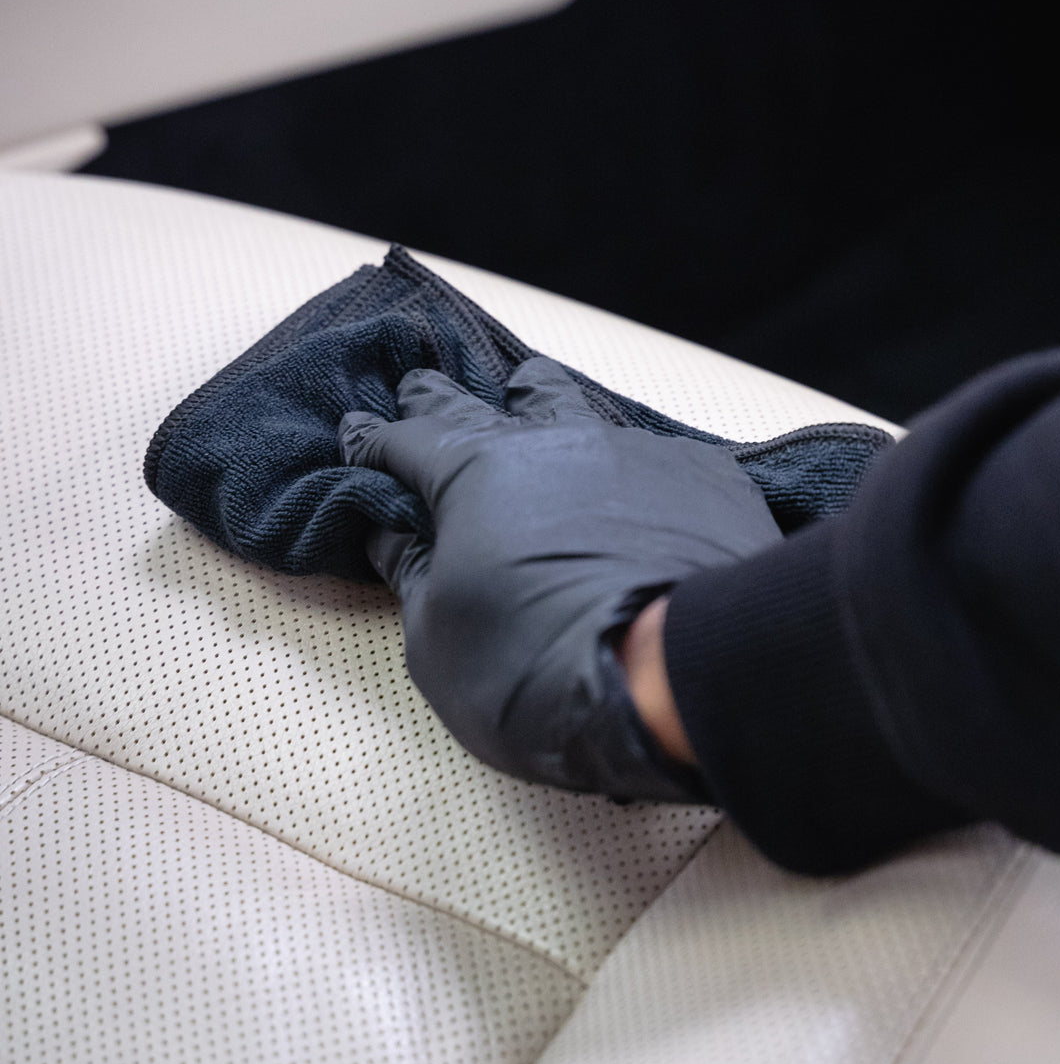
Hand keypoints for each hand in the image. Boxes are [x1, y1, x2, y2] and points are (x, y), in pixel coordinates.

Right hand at [339, 356, 781, 801]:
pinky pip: (642, 451)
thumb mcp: (437, 638)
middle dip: (440, 399)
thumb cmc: (535, 666)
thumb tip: (391, 533)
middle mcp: (551, 442)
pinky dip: (615, 462)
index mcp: (475, 471)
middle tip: (420, 386)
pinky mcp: (697, 474)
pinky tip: (623, 483)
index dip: (375, 441)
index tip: (357, 434)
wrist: (671, 677)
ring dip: (537, 400)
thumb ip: (413, 573)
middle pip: (480, 404)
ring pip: (568, 406)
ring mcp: (629, 450)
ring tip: (527, 389)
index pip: (408, 440)